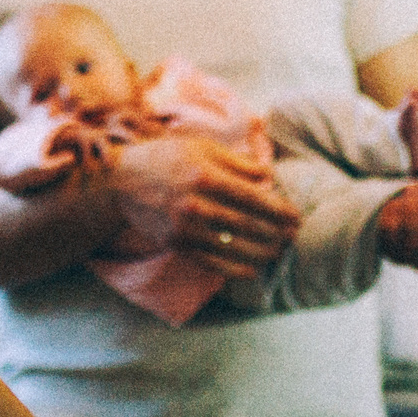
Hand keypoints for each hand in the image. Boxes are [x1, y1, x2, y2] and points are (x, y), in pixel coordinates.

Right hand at [107, 134, 297, 278]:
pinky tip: (253, 270)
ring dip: (262, 253)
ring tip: (279, 252)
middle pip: (247, 225)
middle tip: (294, 236)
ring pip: (233, 247)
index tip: (296, 217)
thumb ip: (238, 162)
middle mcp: (196, 204)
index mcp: (206, 176)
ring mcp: (185, 228)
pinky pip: (212, 262)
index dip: (279, 210)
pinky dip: (235, 269)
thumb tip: (269, 177)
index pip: (253, 197)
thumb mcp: (202, 147)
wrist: (121, 180)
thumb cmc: (167, 158)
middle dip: (276, 233)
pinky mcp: (176, 244)